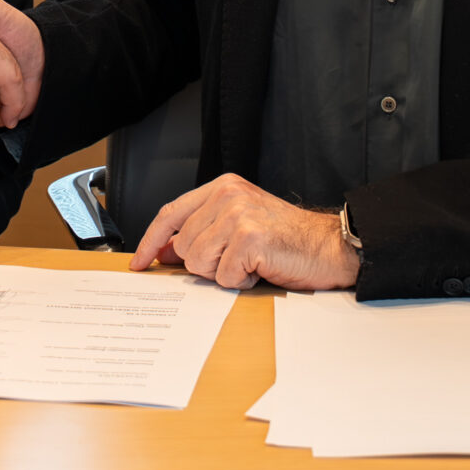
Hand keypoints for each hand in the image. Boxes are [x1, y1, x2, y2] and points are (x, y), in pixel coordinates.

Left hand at [130, 173, 360, 290]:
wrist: (330, 245)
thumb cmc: (287, 239)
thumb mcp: (240, 223)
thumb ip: (203, 231)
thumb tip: (165, 252)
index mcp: (223, 187)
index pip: (171, 213)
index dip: (151, 241)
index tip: (139, 262)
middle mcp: (228, 195)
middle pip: (184, 246)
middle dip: (206, 265)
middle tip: (237, 261)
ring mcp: (238, 215)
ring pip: (199, 262)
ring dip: (223, 273)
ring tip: (250, 263)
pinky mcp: (249, 238)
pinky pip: (224, 277)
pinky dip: (241, 283)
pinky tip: (261, 269)